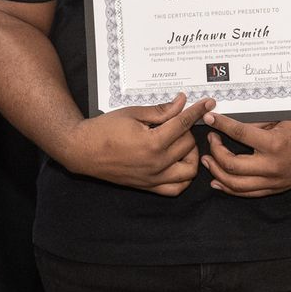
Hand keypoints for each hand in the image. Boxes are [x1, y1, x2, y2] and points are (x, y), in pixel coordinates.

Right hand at [60, 94, 213, 195]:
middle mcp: (156, 164)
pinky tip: (179, 164)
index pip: (183, 124)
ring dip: (191, 156)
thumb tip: (181, 103)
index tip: (207, 103)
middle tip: (179, 120)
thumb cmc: (104, 130)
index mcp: (152, 143)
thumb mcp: (133, 114)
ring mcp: (153, 178)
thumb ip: (161, 111)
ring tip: (182, 143)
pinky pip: (175, 188)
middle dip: (188, 129)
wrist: (83, 150)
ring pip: (189, 171)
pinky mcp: (148, 186)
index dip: (197, 111)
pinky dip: (183, 178)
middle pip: (188, 145)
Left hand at [202, 110, 290, 197]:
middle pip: (231, 164)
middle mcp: (273, 166)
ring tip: (207, 160)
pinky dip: (229, 188)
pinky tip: (217, 181)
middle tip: (210, 139)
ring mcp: (274, 181)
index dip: (221, 124)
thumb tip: (231, 122)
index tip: (210, 117)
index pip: (239, 134)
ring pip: (235, 184)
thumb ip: (257, 122)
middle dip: (215, 151)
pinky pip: (247, 193)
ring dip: (216, 172)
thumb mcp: (283, 117)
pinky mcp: (276, 189)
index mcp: (275, 144)